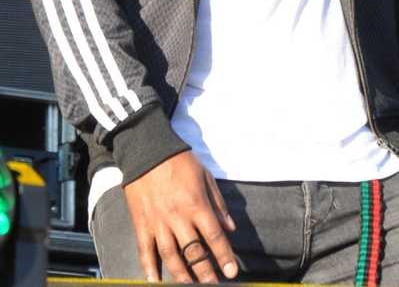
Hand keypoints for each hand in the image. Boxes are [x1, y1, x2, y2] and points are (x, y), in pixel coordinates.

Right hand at [123, 150, 237, 282]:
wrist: (147, 150)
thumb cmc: (180, 161)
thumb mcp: (205, 176)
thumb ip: (218, 203)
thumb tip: (231, 228)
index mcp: (196, 204)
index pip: (214, 236)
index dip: (224, 256)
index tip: (232, 272)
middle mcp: (178, 217)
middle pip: (194, 252)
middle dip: (206, 273)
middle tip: (213, 285)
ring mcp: (158, 222)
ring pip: (171, 257)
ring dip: (182, 276)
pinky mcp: (141, 224)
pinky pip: (145, 251)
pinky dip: (149, 269)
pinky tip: (155, 282)